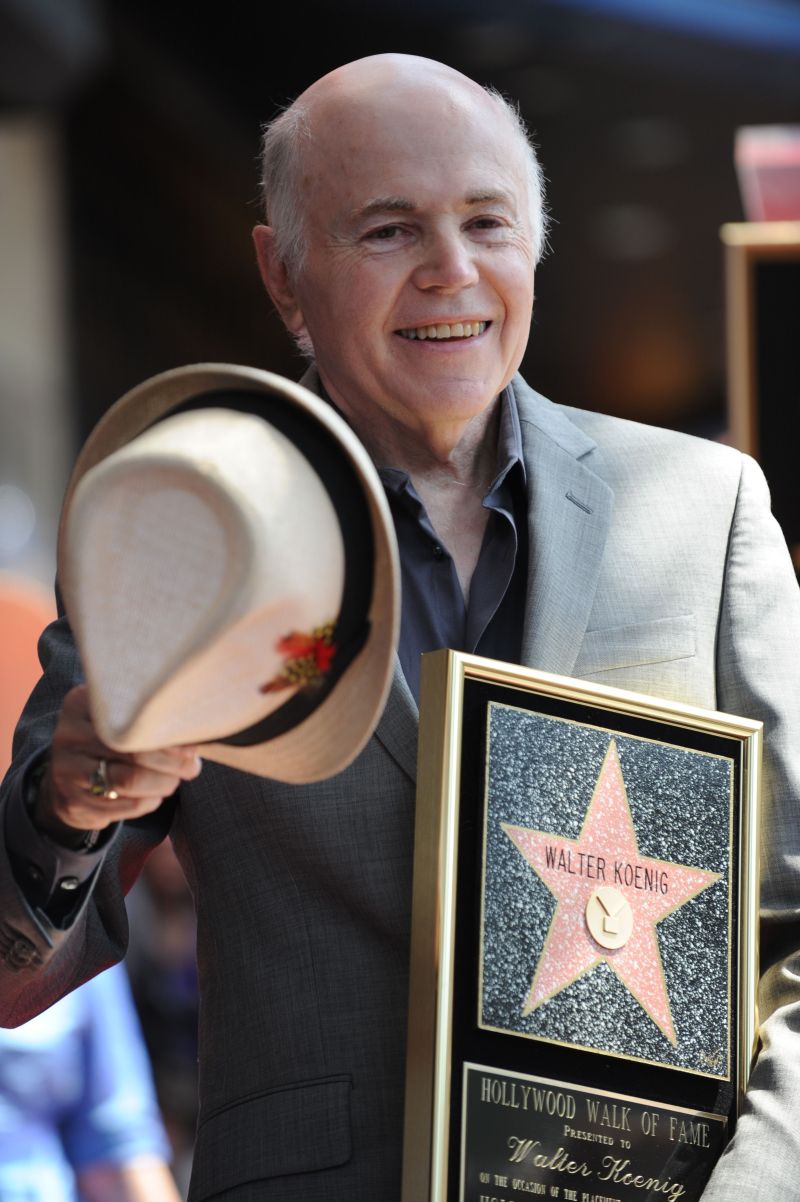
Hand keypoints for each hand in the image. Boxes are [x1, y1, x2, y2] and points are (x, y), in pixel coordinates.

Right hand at [36, 685, 201, 837]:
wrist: (66, 777)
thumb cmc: (105, 741)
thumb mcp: (114, 719)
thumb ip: (145, 719)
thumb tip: (194, 734)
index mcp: (81, 705)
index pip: (132, 721)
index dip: (168, 737)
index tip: (191, 746)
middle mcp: (68, 736)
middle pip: (134, 753)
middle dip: (172, 764)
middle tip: (192, 768)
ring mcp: (66, 772)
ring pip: (129, 782)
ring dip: (163, 784)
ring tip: (174, 781)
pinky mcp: (72, 803)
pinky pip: (123, 806)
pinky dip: (148, 802)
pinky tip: (155, 796)